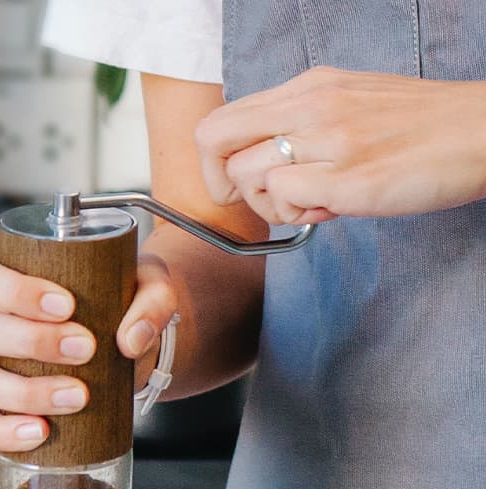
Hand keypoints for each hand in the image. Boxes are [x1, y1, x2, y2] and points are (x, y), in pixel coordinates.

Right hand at [0, 253, 175, 451]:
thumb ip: (152, 302)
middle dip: (30, 341)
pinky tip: (40, 431)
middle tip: (85, 348)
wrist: (109, 347)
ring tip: (77, 396)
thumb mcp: (142, 287)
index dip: (14, 292)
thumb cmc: (108, 303)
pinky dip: (3, 431)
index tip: (66, 306)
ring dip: (23, 391)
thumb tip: (130, 340)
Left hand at [195, 66, 485, 224]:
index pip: (220, 120)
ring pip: (246, 176)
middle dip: (224, 184)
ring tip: (311, 201)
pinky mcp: (348, 180)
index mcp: (306, 88)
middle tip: (262, 198)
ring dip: (269, 205)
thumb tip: (259, 158)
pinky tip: (330, 209)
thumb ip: (298, 122)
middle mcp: (310, 106)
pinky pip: (284, 199)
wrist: (482, 130)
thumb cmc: (414, 124)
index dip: (215, 161)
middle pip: (215, 143)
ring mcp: (328, 141)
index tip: (237, 181)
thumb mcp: (346, 101)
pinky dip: (297, 215)